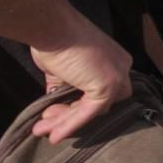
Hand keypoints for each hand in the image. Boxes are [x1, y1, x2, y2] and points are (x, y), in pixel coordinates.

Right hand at [30, 21, 132, 143]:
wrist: (52, 28)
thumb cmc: (55, 41)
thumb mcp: (62, 68)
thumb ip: (66, 86)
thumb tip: (56, 104)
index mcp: (113, 60)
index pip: (102, 91)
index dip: (79, 104)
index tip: (55, 112)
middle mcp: (121, 67)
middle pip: (102, 104)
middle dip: (73, 115)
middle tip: (47, 121)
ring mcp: (117, 77)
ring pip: (93, 111)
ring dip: (65, 121)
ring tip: (42, 129)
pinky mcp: (107, 87)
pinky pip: (88, 113)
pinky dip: (69, 124)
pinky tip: (53, 134)